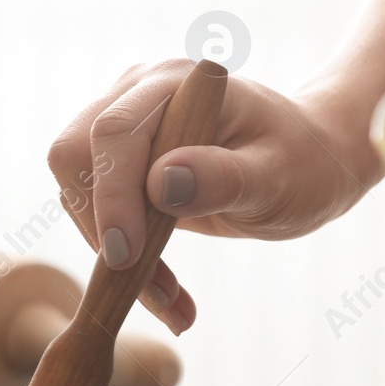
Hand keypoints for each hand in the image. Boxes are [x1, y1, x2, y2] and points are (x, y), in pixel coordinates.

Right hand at [48, 58, 375, 333]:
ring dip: (112, 253)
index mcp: (179, 85)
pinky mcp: (121, 159)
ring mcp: (125, 122)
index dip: (111, 196)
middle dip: (103, 228)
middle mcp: (140, 93)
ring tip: (172, 300)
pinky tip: (165, 290)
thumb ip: (223, 178)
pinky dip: (121, 256)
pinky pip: (95, 207)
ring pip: (77, 188)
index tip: (126, 259)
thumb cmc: (303, 165)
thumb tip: (159, 184)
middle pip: (75, 155)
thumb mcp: (278, 178)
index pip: (115, 132)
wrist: (309, 163)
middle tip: (157, 291)